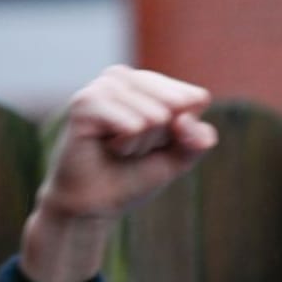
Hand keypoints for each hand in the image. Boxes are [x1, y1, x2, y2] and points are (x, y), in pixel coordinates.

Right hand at [21, 67, 215, 281]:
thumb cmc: (135, 175)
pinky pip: (131, 124)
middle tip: (134, 148)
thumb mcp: (179, 159)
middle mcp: (126, 78)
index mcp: (151, 84)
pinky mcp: (84, 102)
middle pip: (176, 104)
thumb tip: (188, 120)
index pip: (195, 98)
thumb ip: (197, 140)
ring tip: (119, 149)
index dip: (184, 131)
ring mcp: (102, 86)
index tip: (158, 144)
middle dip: (162, 136)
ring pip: (154, 115)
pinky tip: (109, 147)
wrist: (95, 203)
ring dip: (142, 143)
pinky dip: (127, 143)